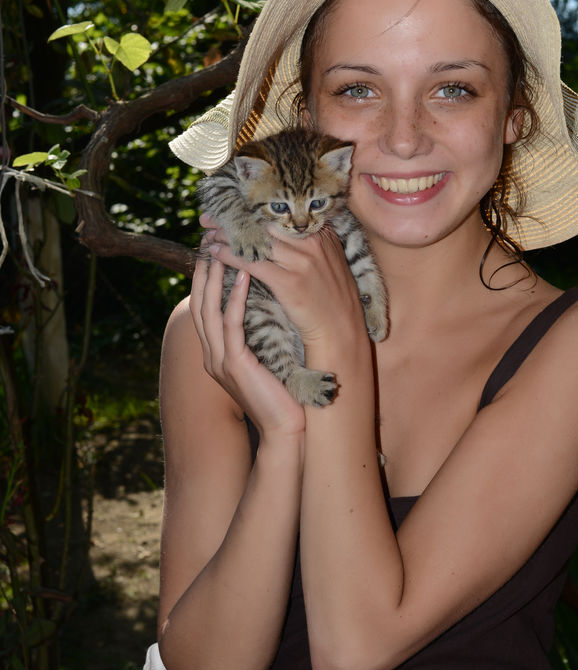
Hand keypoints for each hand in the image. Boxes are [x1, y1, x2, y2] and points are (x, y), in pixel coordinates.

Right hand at [189, 252, 305, 440]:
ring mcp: (219, 362)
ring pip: (209, 311)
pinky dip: (234, 300)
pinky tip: (241, 278)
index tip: (215, 247)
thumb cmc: (283, 393)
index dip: (206, 276)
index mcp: (217, 353)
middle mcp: (212, 356)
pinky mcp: (234, 366)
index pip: (205, 306)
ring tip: (221, 249)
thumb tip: (268, 303)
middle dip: (203, 270)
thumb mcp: (266, 358)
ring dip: (215, 278)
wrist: (287, 430)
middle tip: (211, 238)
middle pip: (199, 303)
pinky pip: (230, 327)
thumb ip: (259, 334)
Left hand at [208, 224, 367, 353]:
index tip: (232, 207)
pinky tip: (216, 254)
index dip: (252, 211)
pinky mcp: (289, 282)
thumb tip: (283, 232)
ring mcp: (301, 262)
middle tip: (211, 218)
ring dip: (228, 237)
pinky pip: (253, 263)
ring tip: (207, 235)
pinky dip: (231, 257)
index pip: (280, 216)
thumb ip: (312, 244)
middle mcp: (312, 244)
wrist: (341, 330)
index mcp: (322, 235)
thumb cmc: (332, 299)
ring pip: (256, 242)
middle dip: (235, 220)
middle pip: (265, 224)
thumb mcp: (330, 262)